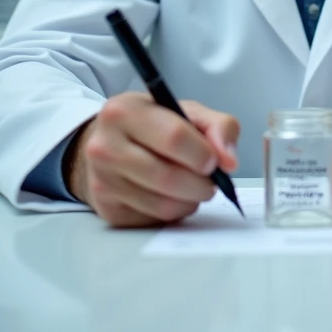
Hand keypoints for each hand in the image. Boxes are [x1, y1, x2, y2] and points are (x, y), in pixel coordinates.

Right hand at [64, 93, 239, 226]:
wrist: (109, 143)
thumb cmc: (153, 125)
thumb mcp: (187, 111)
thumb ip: (218, 126)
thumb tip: (229, 160)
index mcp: (125, 111)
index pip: (174, 138)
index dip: (202, 154)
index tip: (214, 160)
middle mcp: (105, 145)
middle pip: (168, 177)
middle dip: (201, 184)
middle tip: (210, 180)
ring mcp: (102, 181)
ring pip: (162, 204)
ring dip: (190, 201)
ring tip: (193, 187)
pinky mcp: (107, 210)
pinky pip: (153, 220)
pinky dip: (173, 212)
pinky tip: (172, 196)